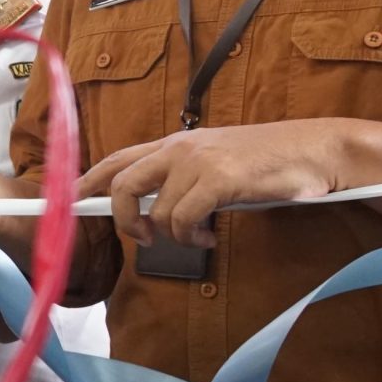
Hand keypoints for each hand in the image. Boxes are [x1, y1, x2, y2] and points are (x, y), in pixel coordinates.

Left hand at [85, 122, 349, 248]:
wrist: (316, 151)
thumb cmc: (266, 164)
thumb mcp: (215, 165)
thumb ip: (182, 180)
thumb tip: (150, 211)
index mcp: (176, 142)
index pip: (117, 159)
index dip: (87, 180)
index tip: (65, 200)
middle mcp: (180, 147)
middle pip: (121, 184)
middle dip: (122, 218)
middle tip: (144, 238)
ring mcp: (199, 161)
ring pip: (156, 210)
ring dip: (172, 235)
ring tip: (197, 238)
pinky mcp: (219, 179)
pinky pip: (183, 219)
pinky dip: (192, 238)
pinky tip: (209, 239)